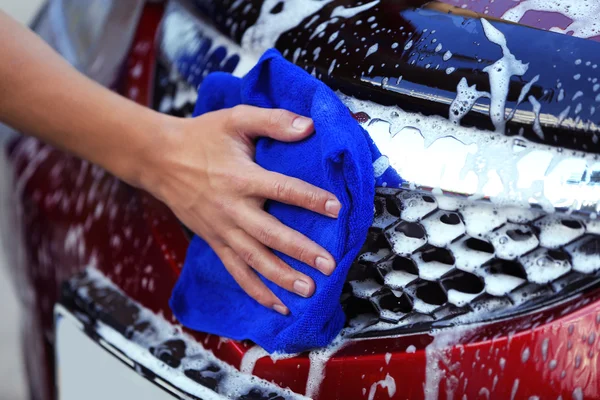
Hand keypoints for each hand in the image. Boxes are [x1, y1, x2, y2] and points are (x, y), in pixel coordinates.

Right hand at [144, 106, 340, 314]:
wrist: (159, 159)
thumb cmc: (201, 137)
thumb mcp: (235, 119)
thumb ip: (272, 120)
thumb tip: (308, 125)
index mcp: (241, 177)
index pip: (282, 189)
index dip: (310, 199)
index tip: (336, 208)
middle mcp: (233, 208)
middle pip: (271, 234)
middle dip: (302, 251)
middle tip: (329, 265)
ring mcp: (222, 229)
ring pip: (255, 259)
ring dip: (282, 277)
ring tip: (308, 290)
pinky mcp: (215, 241)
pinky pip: (236, 271)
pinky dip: (256, 290)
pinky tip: (278, 305)